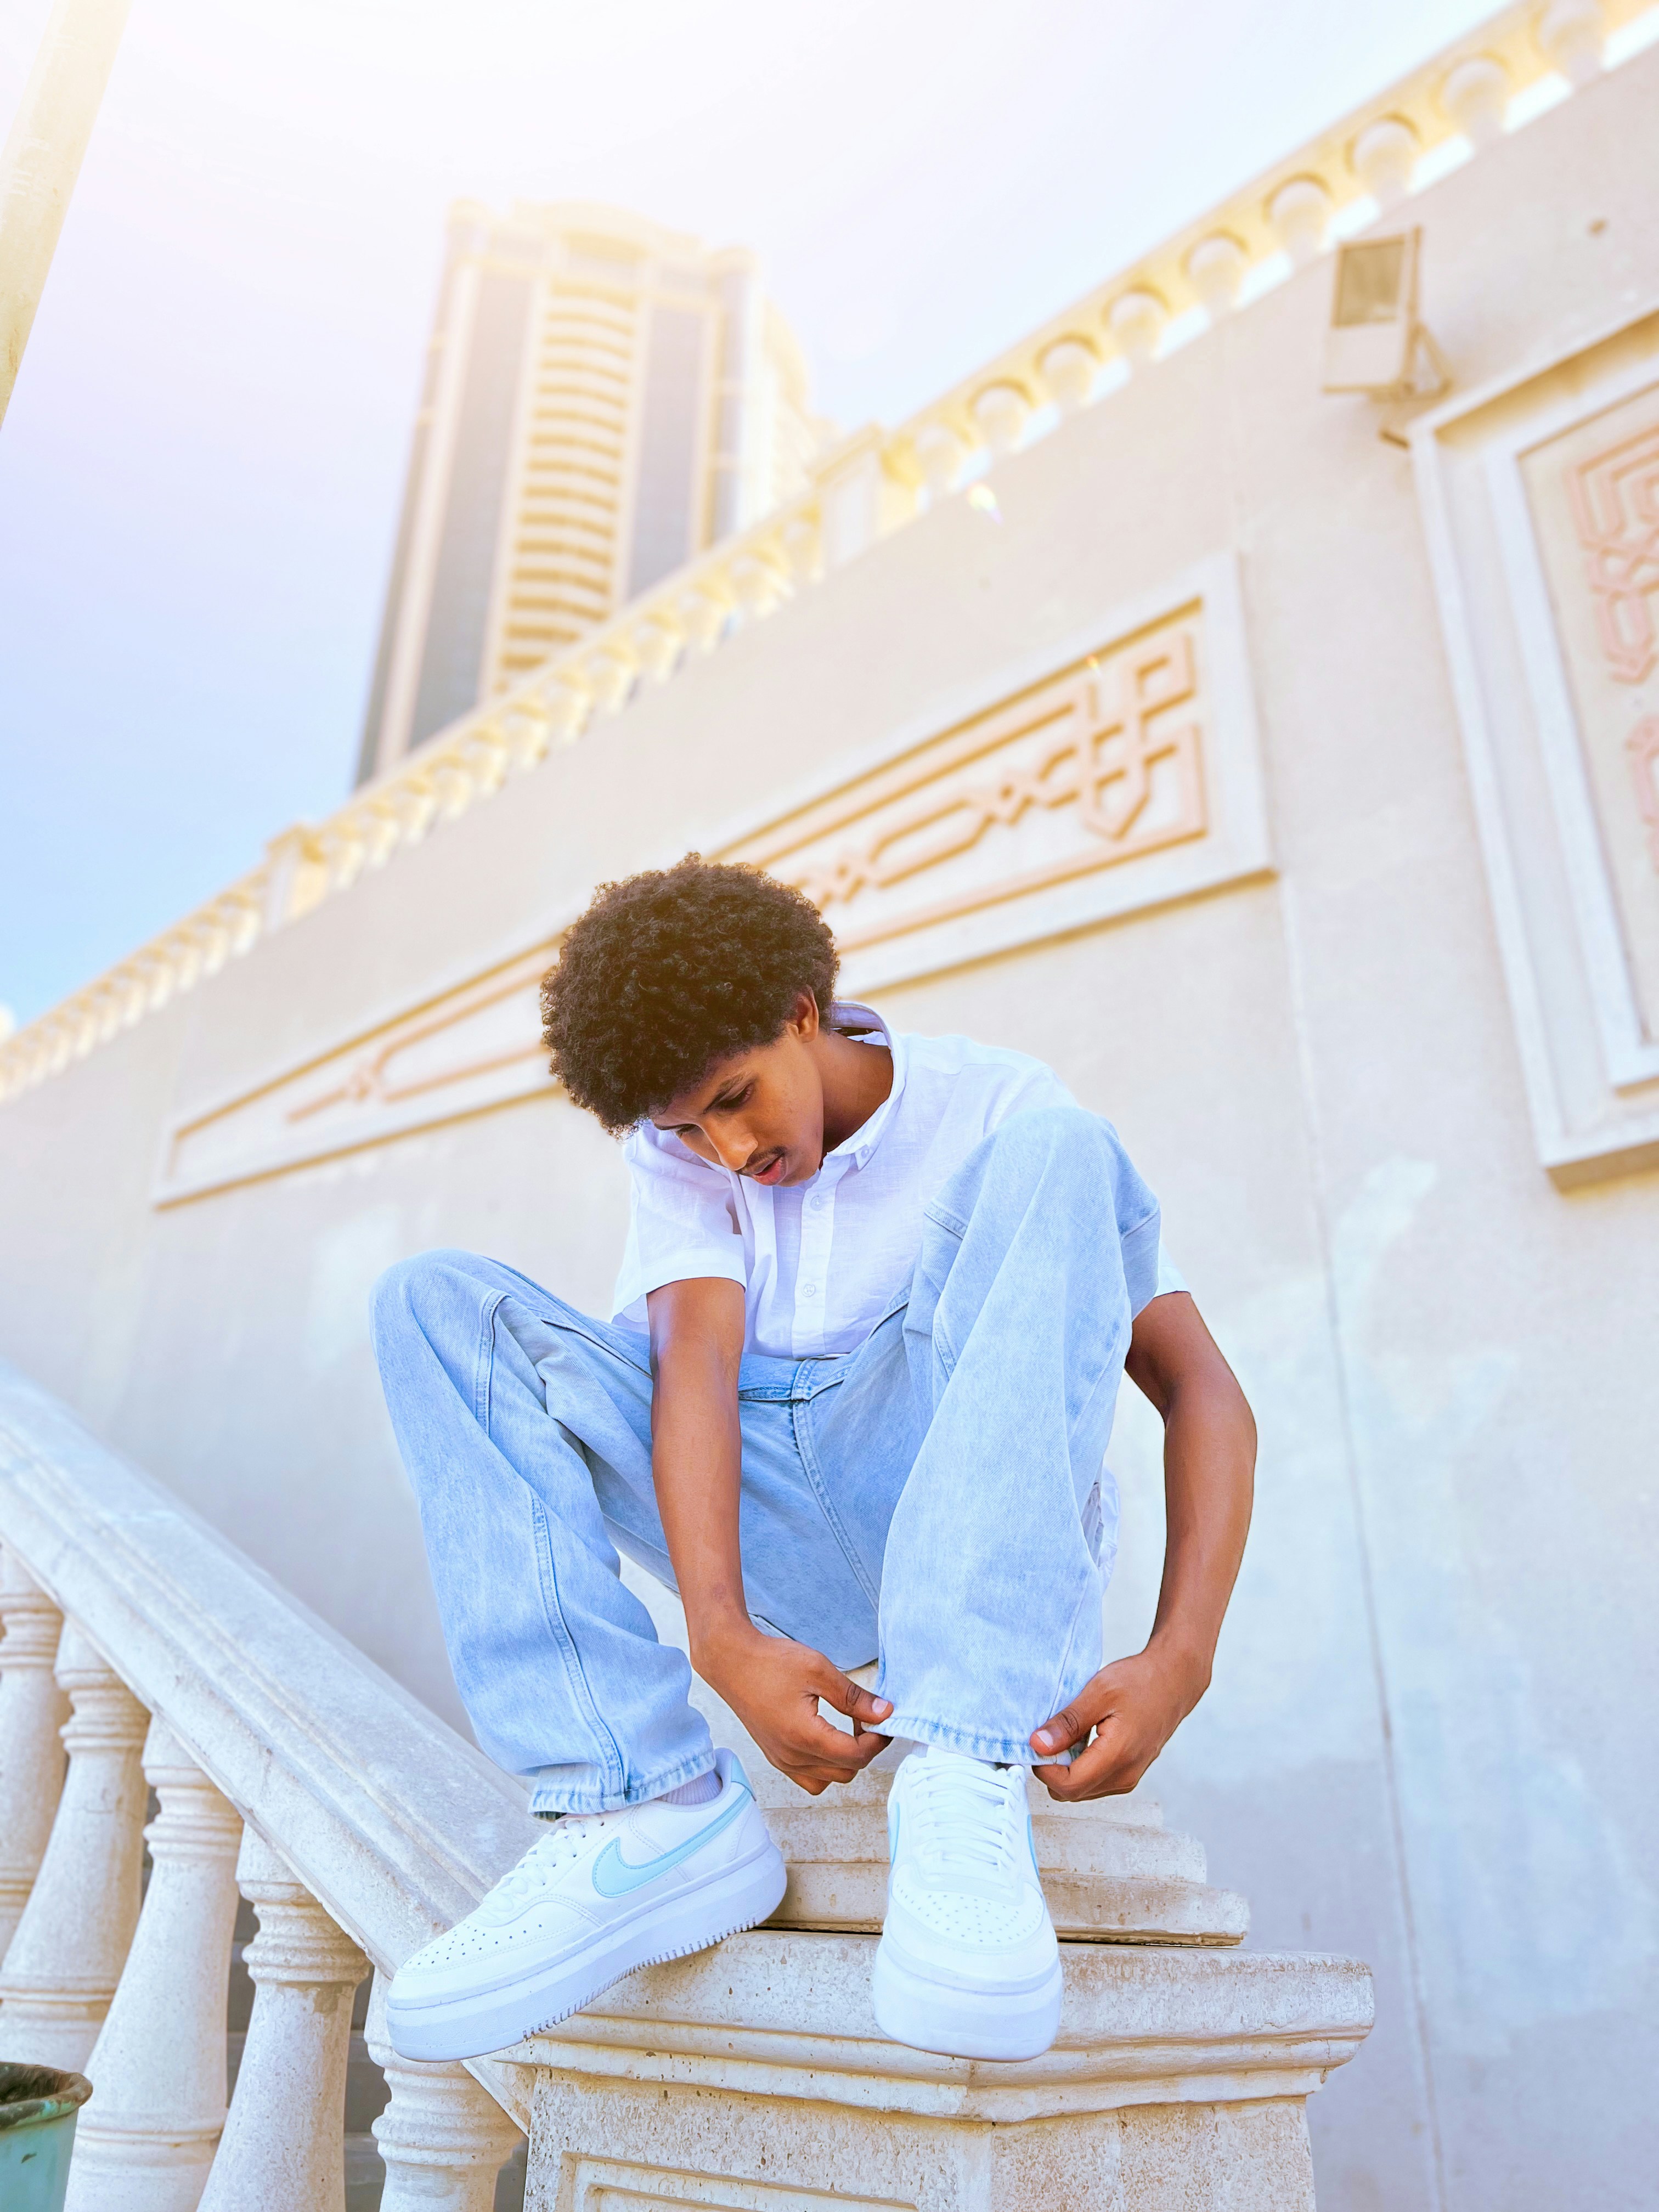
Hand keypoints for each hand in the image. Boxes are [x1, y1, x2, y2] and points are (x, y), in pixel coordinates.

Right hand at [696, 1624, 892, 1794]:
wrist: (731, 1662)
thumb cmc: (771, 1662)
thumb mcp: (819, 1670)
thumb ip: (854, 1697)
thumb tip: (884, 1712)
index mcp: (806, 1737)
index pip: (857, 1756)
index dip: (878, 1740)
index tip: (884, 1719)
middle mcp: (792, 1757)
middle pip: (847, 1771)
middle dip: (865, 1749)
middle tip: (867, 1719)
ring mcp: (781, 1760)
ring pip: (829, 1779)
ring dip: (845, 1760)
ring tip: (847, 1728)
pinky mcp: (774, 1757)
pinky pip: (809, 1777)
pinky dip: (825, 1765)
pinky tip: (826, 1737)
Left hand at [1028, 1646, 1208, 1801]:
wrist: (1174, 1681)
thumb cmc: (1140, 1681)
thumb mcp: (1099, 1692)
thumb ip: (1068, 1723)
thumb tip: (1037, 1745)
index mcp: (1118, 1756)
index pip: (1067, 1785)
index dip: (1044, 1768)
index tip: (1035, 1742)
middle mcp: (1125, 1775)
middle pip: (1072, 1792)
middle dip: (1052, 1770)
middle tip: (1048, 1736)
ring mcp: (1129, 1777)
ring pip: (1083, 1789)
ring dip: (1066, 1769)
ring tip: (1067, 1735)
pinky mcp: (1130, 1773)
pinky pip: (1095, 1782)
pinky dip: (1081, 1767)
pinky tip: (1082, 1740)